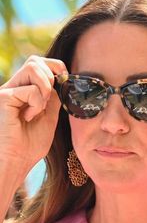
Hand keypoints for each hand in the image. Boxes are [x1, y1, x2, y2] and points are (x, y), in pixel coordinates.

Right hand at [0, 55, 66, 178]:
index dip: (57, 68)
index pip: (40, 64)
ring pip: (33, 66)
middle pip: (36, 60)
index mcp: (23, 91)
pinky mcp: (4, 97)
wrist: (17, 162)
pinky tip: (27, 118)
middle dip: (52, 75)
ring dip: (45, 88)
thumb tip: (61, 79)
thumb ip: (54, 98)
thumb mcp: (49, 117)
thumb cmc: (30, 146)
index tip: (65, 82)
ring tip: (38, 109)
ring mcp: (7, 90)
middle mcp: (13, 87)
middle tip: (51, 98)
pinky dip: (37, 105)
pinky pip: (31, 89)